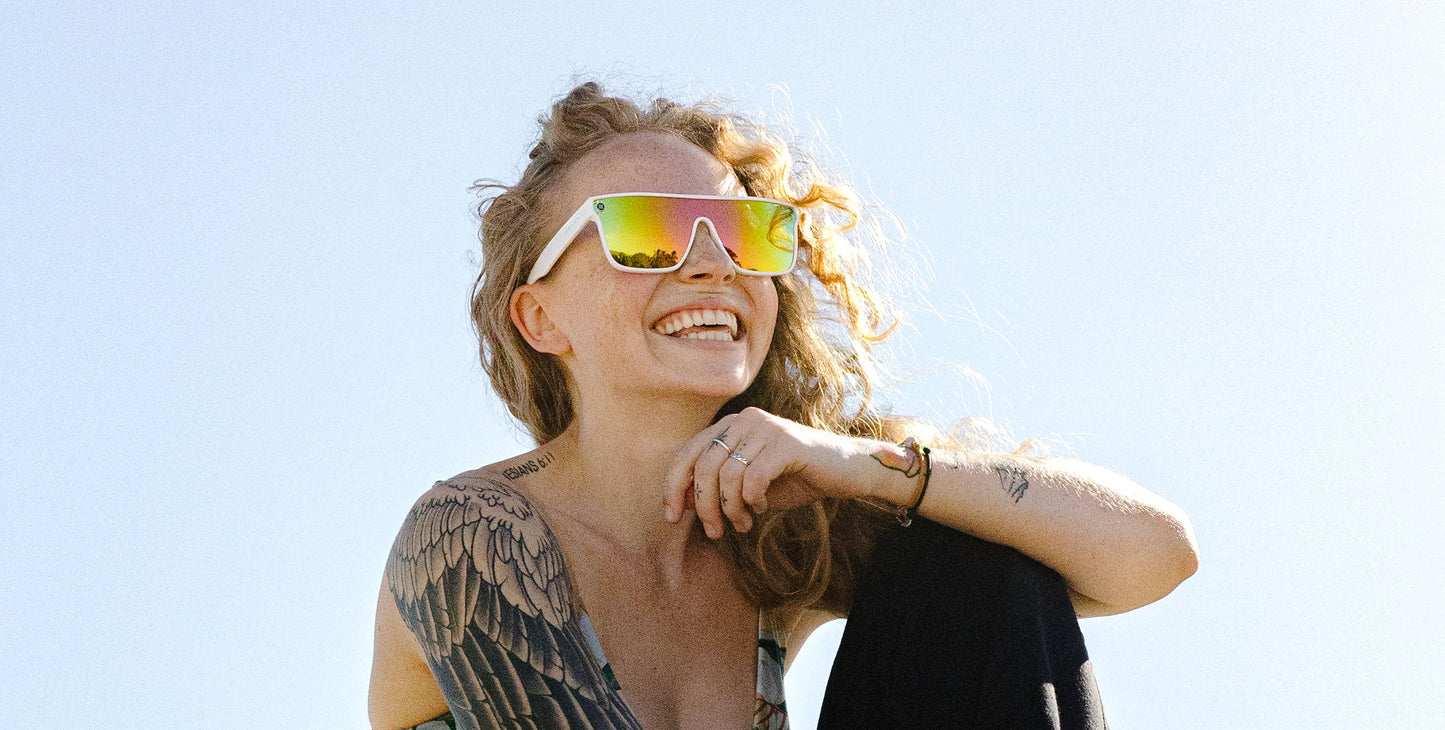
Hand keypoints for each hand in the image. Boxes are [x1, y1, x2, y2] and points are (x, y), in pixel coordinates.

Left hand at [662, 407, 869, 538]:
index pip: (688, 453)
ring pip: (727, 475)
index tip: (671, 516)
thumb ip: (716, 489)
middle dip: (703, 506)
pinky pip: (754, 478)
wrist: (845, 471)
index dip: (673, 486)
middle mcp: (745, 420)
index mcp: (731, 425)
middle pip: (704, 466)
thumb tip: (680, 503)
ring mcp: (766, 428)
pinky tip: (762, 507)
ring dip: (731, 509)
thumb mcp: (748, 487)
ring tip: (744, 524)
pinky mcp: (787, 443)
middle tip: (714, 532)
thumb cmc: (794, 478)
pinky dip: (753, 500)